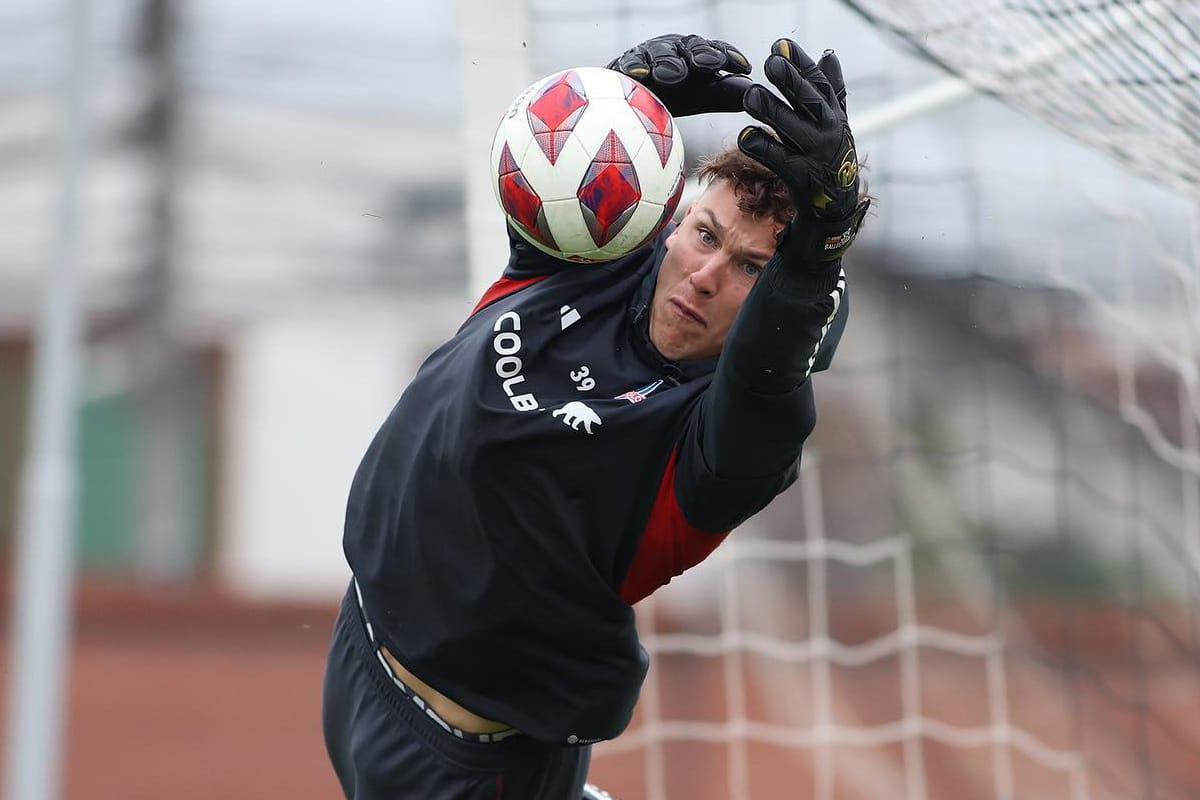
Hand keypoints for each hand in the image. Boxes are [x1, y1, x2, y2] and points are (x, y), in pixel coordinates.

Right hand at [608, 34, 752, 116]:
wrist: (624, 100)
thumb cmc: (666, 96)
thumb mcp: (698, 96)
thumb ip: (723, 94)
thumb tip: (753, 94)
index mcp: (693, 54)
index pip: (715, 51)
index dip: (729, 56)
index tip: (744, 67)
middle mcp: (672, 49)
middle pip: (689, 47)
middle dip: (701, 55)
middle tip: (710, 66)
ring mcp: (647, 55)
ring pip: (660, 54)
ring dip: (668, 63)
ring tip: (674, 76)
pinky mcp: (623, 66)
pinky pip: (628, 66)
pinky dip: (634, 69)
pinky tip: (640, 76)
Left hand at [739, 40, 868, 264]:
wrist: (835, 209)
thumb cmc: (829, 158)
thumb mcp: (836, 123)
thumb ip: (832, 90)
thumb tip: (828, 53)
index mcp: (835, 116)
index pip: (820, 84)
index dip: (802, 64)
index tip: (781, 44)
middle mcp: (829, 133)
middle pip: (809, 102)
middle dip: (791, 82)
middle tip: (770, 63)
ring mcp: (816, 156)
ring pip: (792, 129)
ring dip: (771, 112)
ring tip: (751, 96)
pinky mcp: (803, 179)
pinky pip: (779, 161)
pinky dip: (762, 148)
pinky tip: (745, 136)